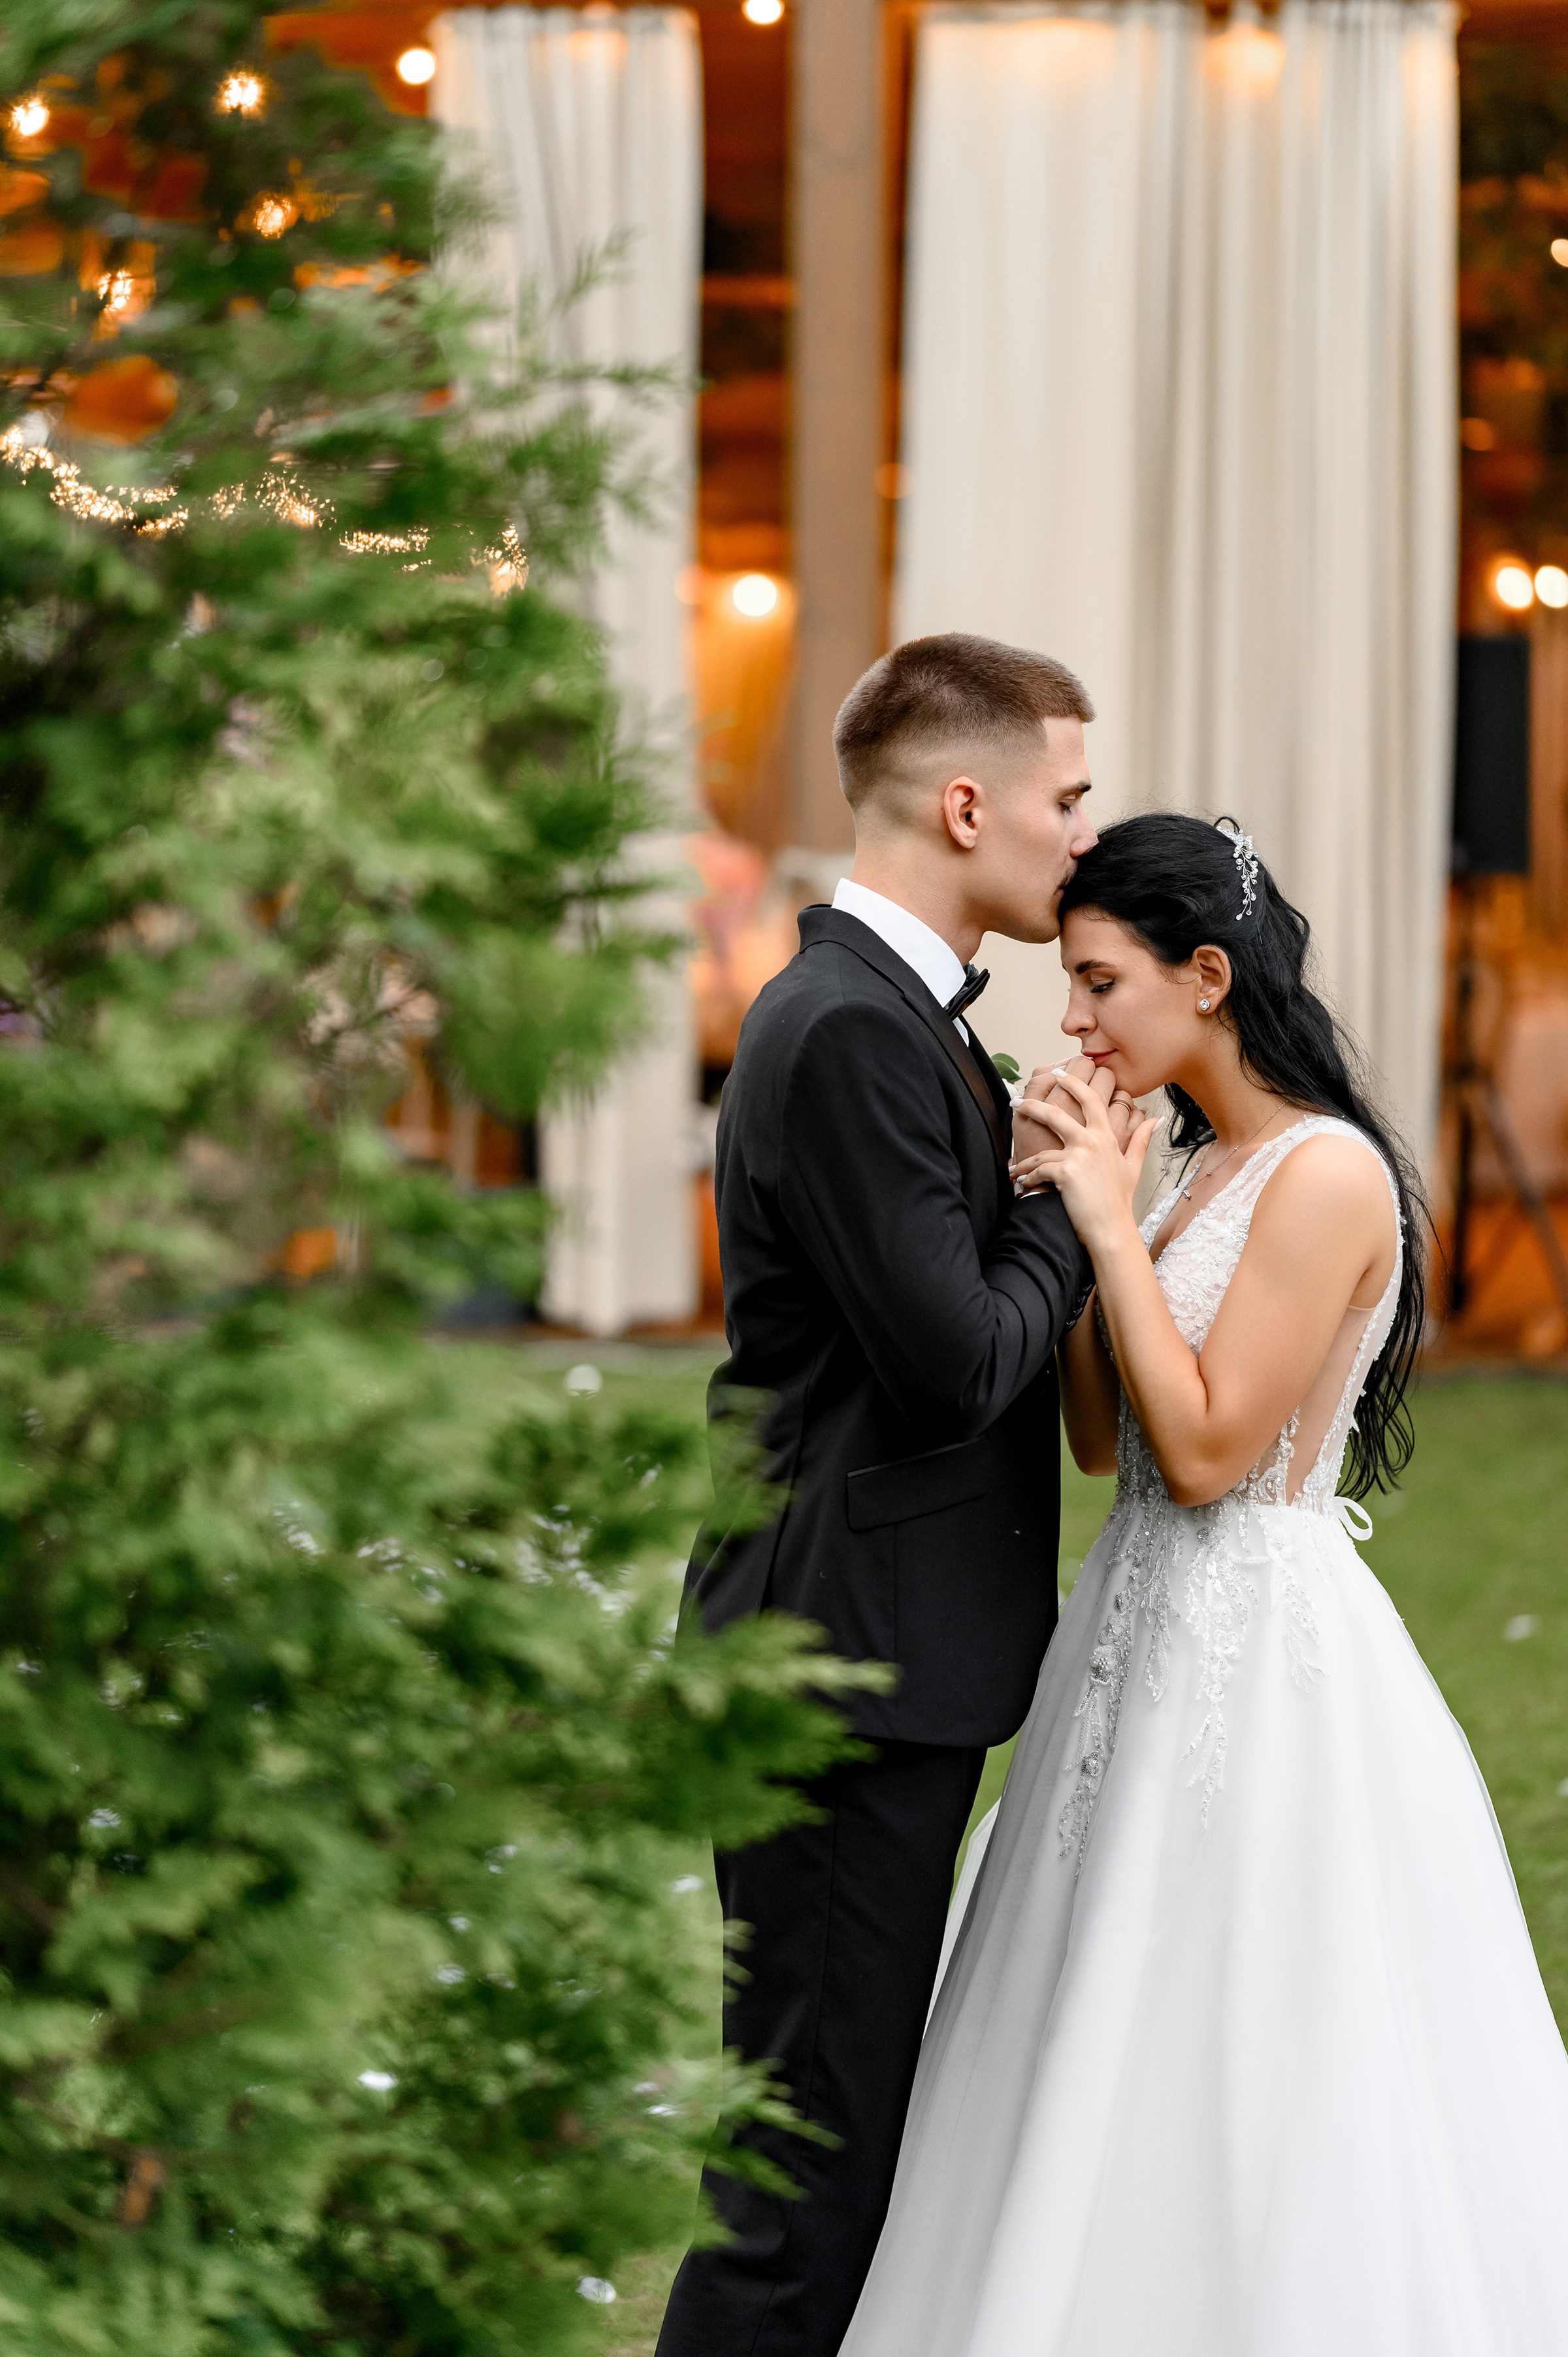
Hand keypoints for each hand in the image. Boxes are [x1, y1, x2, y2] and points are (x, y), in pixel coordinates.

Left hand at [1008, 1069, 1157, 1251]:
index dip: (1073, 1083)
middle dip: (1031, 1106)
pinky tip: (1025, 1185)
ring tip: (1014, 1169)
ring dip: (1024, 1161)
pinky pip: (1039, 1169)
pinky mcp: (1066, 1172)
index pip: (1089, 1100)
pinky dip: (1029, 1178)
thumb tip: (1155, 1119)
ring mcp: (1079, 1156)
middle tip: (1015, 1101)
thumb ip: (1140, 1139)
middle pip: (1056, 1113)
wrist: (1111, 1230)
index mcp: (1106, 1137)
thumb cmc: (1119, 1201)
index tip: (1058, 1073)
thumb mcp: (1133, 1166)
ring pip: (1041, 1149)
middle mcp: (1092, 1141)